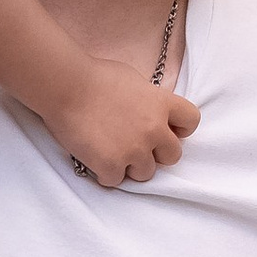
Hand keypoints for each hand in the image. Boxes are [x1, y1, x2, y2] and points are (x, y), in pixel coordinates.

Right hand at [46, 62, 201, 189]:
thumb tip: (149, 109)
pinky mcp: (111, 164)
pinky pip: (116, 181)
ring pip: (145, 173)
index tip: (165, 129)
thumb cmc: (93, 76)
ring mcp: (134, 149)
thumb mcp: (133, 80)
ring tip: (111, 151)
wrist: (65, 85)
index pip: (192, 121)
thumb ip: (148, 99)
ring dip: (131, 166)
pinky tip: (95, 158)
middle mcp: (154, 129)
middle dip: (156, 154)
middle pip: (172, 156)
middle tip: (135, 146)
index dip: (179, 129)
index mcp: (161, 104)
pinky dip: (105, 173)